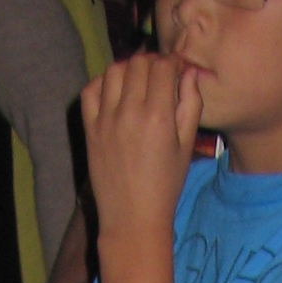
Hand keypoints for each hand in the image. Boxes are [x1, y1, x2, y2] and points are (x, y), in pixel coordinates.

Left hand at [80, 50, 201, 244]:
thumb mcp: (187, 147)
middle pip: (138, 63)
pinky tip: (114, 93)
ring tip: (136, 83)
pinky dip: (102, 83)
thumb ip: (191, 105)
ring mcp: (106, 119)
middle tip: (158, 76)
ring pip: (114, 70)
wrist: (132, 219)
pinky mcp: (90, 129)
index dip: (172, 63)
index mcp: (158, 116)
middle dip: (151, 63)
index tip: (176, 71)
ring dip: (127, 69)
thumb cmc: (165, 186)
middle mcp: (130, 112)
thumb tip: (190, 72)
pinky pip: (90, 90)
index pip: (162, 66)